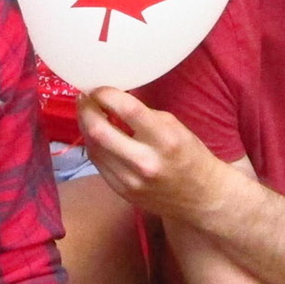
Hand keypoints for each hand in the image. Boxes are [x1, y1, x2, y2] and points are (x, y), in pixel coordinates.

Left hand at [76, 88, 227, 223]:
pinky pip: (97, 162)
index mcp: (166, 139)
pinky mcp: (121, 191)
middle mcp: (145, 162)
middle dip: (86, 109)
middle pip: (100, 131)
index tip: (98, 86)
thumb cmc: (189, 155)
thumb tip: (112, 99)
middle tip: (84, 96)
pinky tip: (94, 132)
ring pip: (93, 147)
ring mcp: (130, 180)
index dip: (106, 94)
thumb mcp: (174, 127)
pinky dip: (93, 144)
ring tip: (87, 111)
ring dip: (85, 125)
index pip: (128, 110)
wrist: (200, 198)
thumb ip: (143, 114)